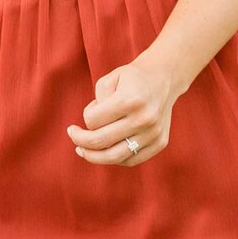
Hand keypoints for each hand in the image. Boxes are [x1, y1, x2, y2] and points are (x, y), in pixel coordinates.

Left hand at [68, 54, 186, 166]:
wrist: (164, 78)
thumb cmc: (131, 79)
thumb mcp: (109, 80)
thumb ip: (96, 103)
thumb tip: (91, 131)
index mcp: (130, 100)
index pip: (93, 120)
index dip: (87, 114)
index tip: (93, 107)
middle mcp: (144, 118)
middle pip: (101, 141)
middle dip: (80, 141)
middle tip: (73, 135)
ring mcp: (154, 133)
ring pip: (115, 157)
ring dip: (93, 156)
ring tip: (82, 150)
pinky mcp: (160, 143)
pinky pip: (131, 160)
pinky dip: (114, 159)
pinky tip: (105, 151)